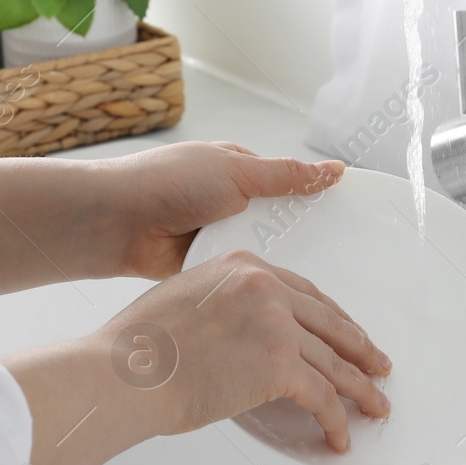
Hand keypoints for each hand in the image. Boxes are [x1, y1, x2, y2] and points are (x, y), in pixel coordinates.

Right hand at [97, 249, 391, 450]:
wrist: (126, 370)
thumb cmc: (138, 347)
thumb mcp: (184, 299)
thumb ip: (222, 306)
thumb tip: (241, 337)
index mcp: (243, 267)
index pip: (305, 292)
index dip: (332, 318)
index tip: (347, 333)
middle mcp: (265, 287)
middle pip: (330, 322)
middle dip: (358, 349)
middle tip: (378, 366)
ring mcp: (276, 324)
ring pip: (334, 362)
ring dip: (361, 388)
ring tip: (376, 406)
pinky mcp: (280, 365)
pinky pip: (323, 396)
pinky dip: (336, 420)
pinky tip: (341, 435)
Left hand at [98, 141, 343, 279]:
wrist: (115, 223)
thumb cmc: (168, 183)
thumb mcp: (237, 171)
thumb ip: (286, 175)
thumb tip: (331, 169)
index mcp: (238, 170)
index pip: (289, 185)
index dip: (316, 201)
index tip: (349, 221)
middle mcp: (229, 201)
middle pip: (277, 221)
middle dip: (298, 237)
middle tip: (340, 261)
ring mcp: (215, 234)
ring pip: (259, 250)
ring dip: (272, 259)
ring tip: (314, 284)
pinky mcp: (204, 264)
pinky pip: (237, 272)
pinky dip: (249, 279)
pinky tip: (276, 295)